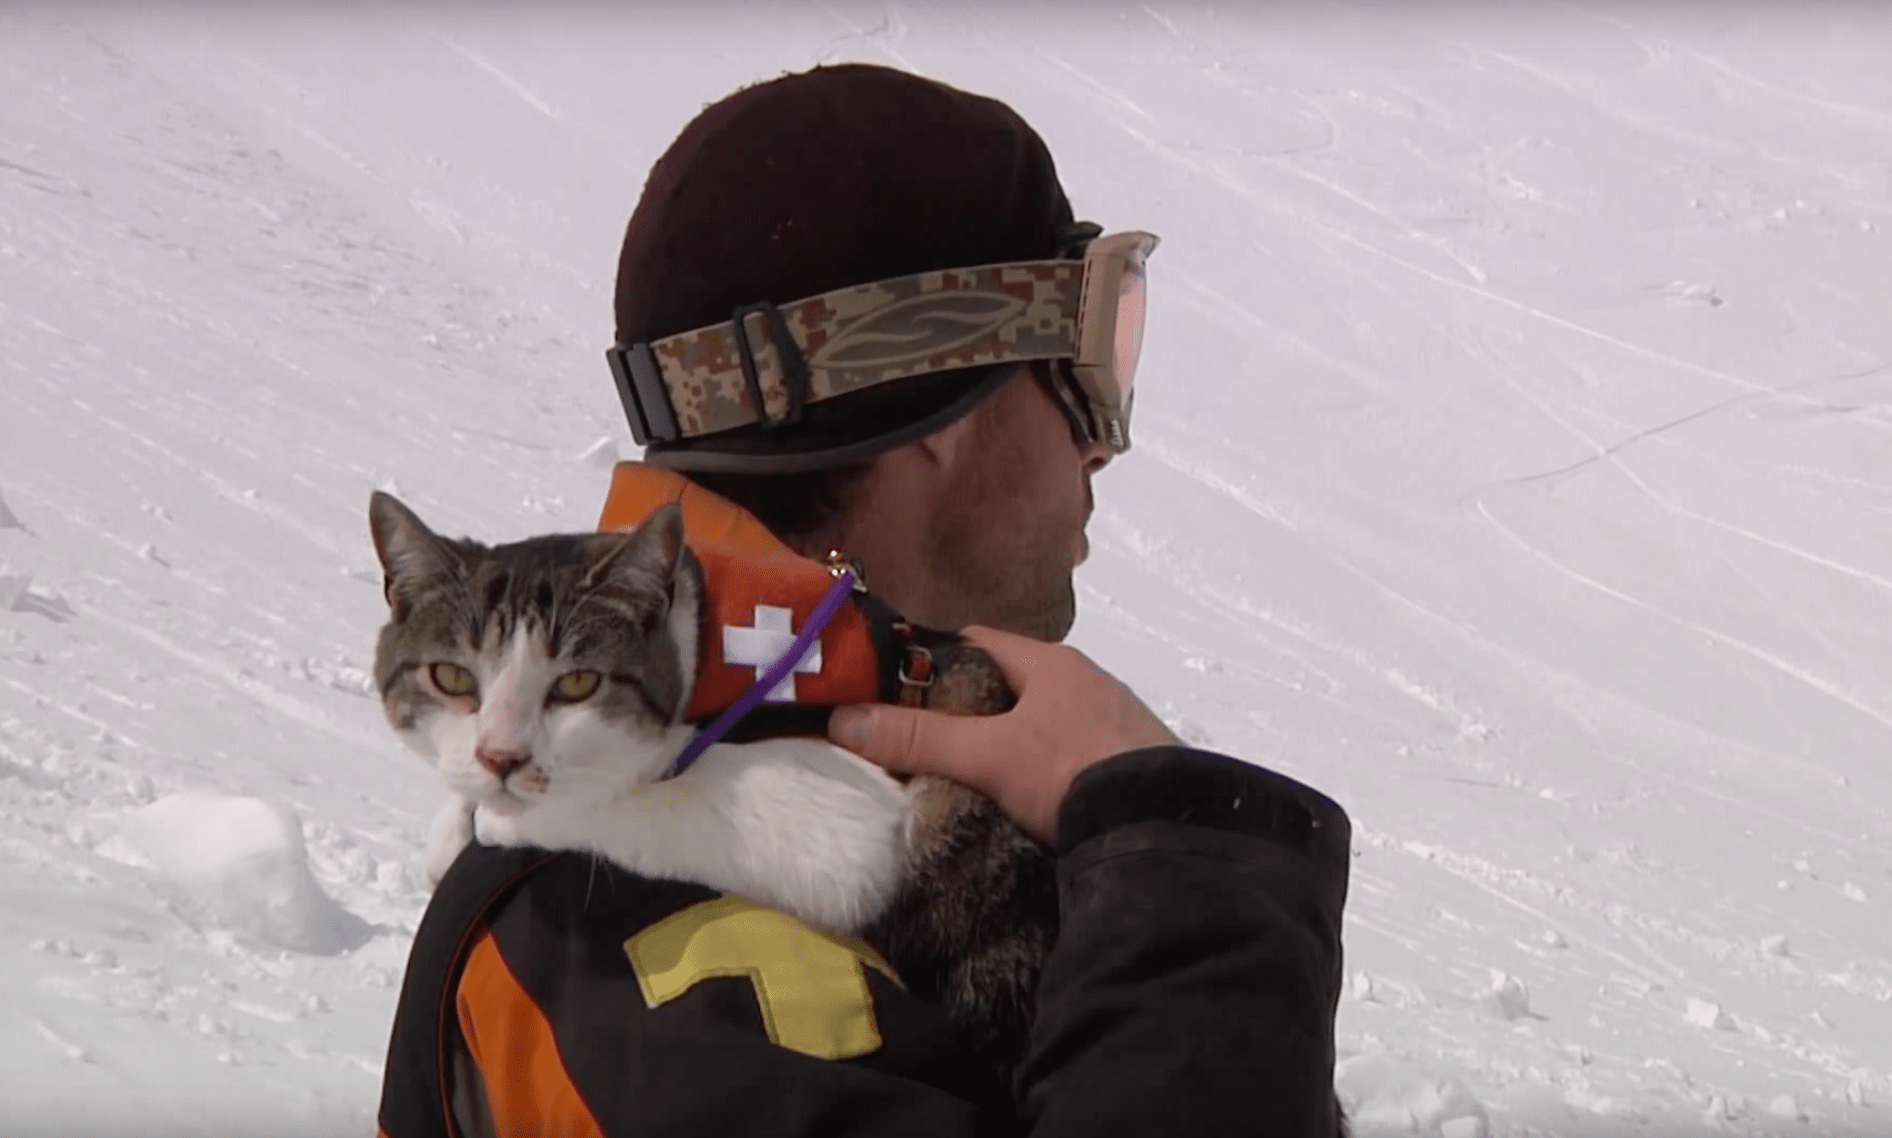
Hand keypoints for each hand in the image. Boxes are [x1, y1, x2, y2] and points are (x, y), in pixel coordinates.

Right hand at [827, 626, 1178, 844]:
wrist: (1167, 830)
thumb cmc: (1074, 772)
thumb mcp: (988, 756)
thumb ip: (918, 740)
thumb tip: (842, 720)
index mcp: (1052, 663)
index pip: (978, 642)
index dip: (932, 662)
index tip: (895, 694)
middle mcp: (1087, 682)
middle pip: (1008, 686)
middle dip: (967, 712)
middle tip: (923, 748)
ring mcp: (1114, 723)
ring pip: (1042, 723)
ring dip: (1007, 745)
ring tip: (968, 782)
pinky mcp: (1131, 765)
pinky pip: (1071, 756)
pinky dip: (1042, 773)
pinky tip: (1025, 805)